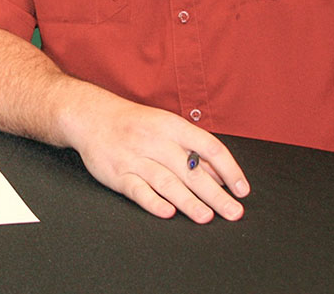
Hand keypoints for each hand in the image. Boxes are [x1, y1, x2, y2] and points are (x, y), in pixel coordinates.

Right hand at [66, 95, 249, 223]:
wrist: (91, 116)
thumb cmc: (134, 123)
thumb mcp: (165, 126)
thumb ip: (191, 149)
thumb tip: (221, 176)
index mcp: (172, 126)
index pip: (208, 146)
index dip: (228, 168)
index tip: (242, 189)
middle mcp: (155, 140)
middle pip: (190, 169)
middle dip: (215, 194)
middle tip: (233, 212)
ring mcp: (135, 157)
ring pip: (166, 181)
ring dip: (188, 201)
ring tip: (206, 217)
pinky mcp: (117, 173)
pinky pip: (137, 189)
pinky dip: (153, 202)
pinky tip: (168, 212)